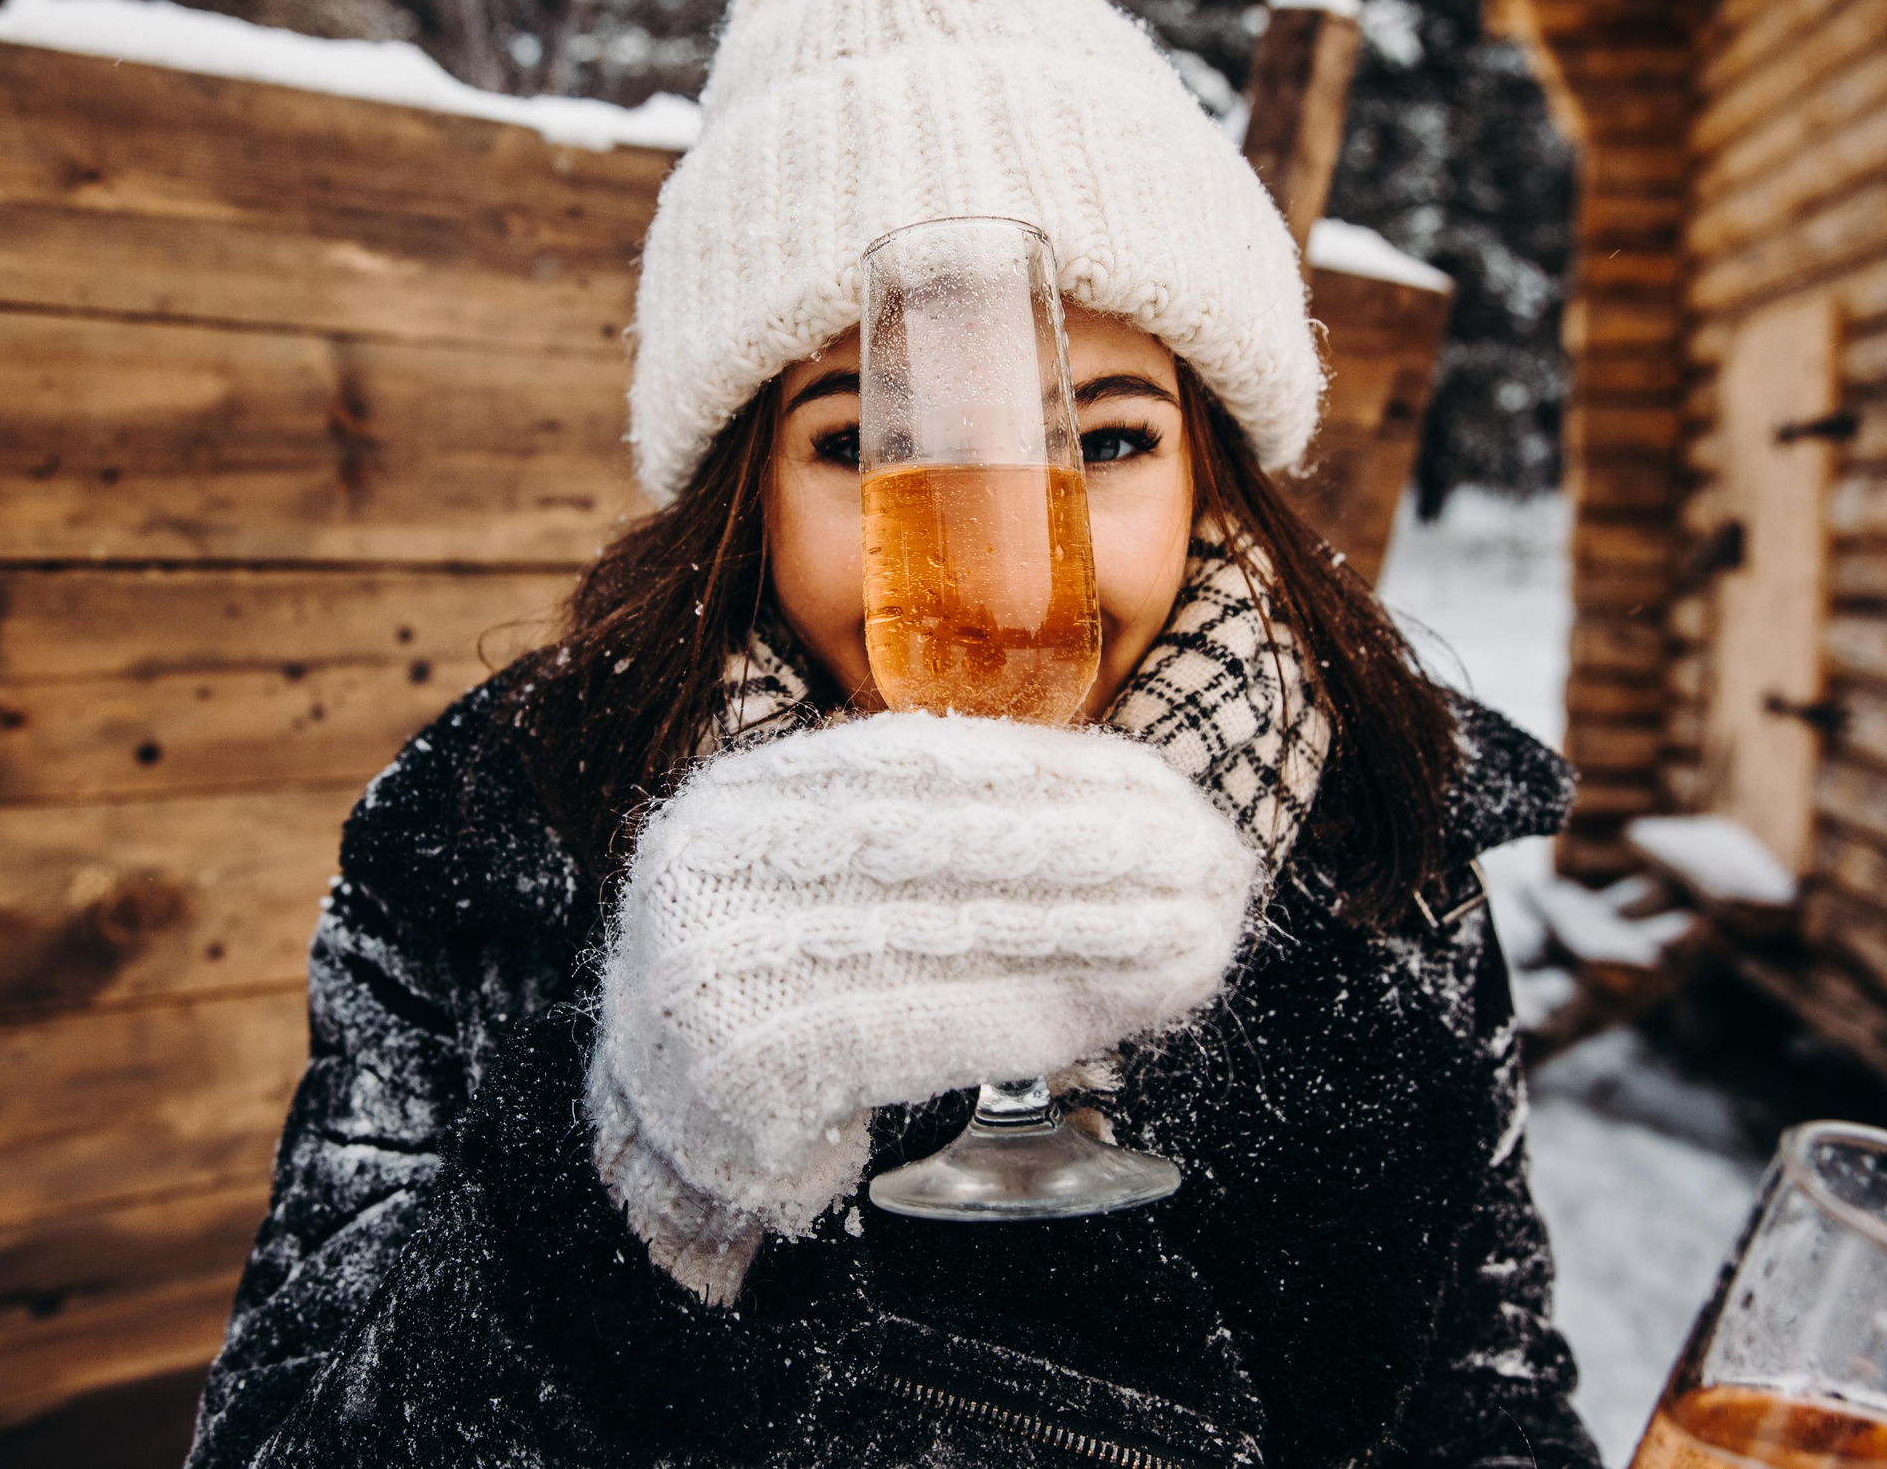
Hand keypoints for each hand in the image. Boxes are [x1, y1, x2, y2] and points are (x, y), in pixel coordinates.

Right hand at [587, 711, 1258, 1299]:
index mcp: (741, 800)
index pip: (920, 761)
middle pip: (941, 843)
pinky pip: (921, 1031)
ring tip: (1197, 932)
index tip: (1165, 790)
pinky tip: (1118, 1005)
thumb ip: (935, 838)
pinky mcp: (744, 1064)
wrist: (674, 1125)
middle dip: (1096, 849)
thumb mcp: (828, 877)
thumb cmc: (783, 987)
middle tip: (1212, 861)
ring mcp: (715, 968)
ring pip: (945, 933)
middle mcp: (713, 867)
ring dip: (1092, 933)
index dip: (1054, 773)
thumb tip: (1127, 810)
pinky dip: (1031, 1011)